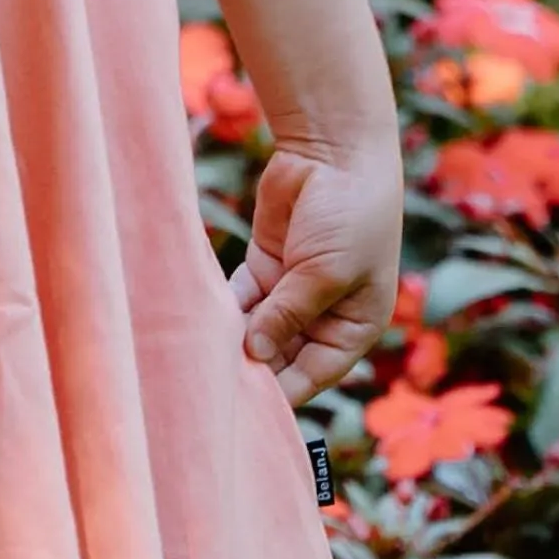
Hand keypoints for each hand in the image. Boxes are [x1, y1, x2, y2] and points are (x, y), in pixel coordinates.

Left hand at [229, 143, 400, 410]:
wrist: (334, 147)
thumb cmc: (349, 214)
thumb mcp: (325, 272)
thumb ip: (289, 315)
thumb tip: (255, 355)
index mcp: (356, 324)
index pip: (315, 373)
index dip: (283, 391)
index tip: (246, 410)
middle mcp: (326, 311)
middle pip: (284, 354)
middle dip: (255, 366)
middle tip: (215, 385)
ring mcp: (294, 286)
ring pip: (260, 327)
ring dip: (236, 338)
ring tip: (203, 355)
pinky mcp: (267, 261)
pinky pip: (244, 296)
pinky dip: (226, 308)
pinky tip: (203, 321)